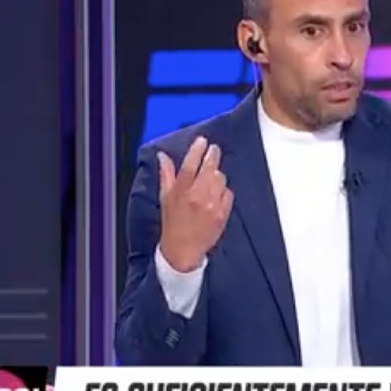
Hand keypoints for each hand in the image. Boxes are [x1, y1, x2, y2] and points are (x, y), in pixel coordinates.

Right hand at [157, 136, 233, 271]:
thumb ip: (166, 174)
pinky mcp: (223, 213)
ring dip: (217, 176)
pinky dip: (224, 191)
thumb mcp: (165, 198)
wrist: (183, 250)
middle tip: (214, 149)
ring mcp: (212, 205)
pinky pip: (228, 193)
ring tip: (210, 179)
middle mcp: (197, 196)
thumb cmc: (173, 223)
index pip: (190, 165)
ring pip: (220, 179)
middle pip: (209, 168)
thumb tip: (162, 155)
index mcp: (181, 192)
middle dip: (212, 155)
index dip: (197, 150)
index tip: (202, 140)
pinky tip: (216, 195)